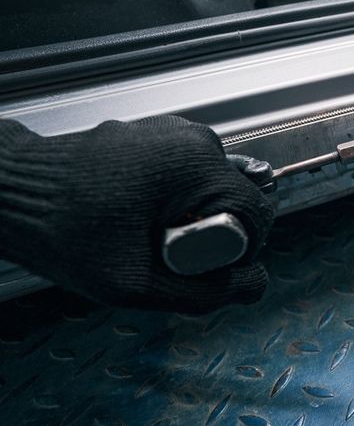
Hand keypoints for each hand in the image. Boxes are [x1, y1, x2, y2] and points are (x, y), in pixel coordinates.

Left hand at [0, 115, 273, 312]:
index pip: (256, 213)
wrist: (11, 191)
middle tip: (161, 254)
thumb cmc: (62, 232)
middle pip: (234, 201)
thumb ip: (205, 293)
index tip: (199, 268)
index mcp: (197, 165)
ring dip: (192, 217)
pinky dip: (174, 200)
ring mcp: (176, 132)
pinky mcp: (160, 136)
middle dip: (210, 235)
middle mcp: (195, 140)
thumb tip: (254, 284)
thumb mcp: (135, 283)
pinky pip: (190, 176)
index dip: (240, 253)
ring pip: (213, 190)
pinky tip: (135, 215)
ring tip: (143, 233)